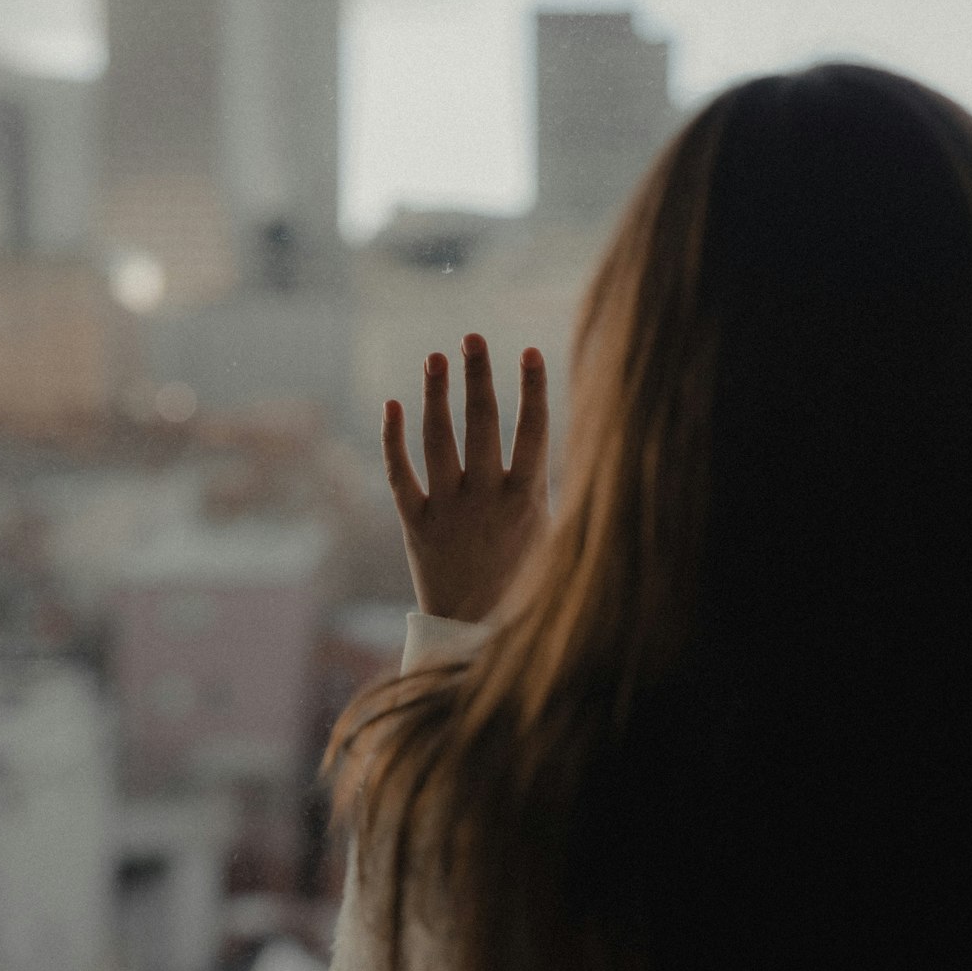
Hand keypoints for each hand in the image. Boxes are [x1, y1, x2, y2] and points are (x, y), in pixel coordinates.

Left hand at [382, 333, 549, 622]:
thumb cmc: (524, 581)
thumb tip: (579, 443)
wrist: (475, 634)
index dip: (533, 390)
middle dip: (478, 377)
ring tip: (435, 357)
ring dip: (436, 395)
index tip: (529, 351)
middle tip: (472, 336)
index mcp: (527, 502)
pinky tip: (392, 405)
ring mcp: (446, 511)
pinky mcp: (414, 525)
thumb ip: (551, 489)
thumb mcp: (552, 538)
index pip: (533, 433)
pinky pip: (398, 475)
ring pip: (438, 441)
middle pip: (482, 426)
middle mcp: (485, 501)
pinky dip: (392, 440)